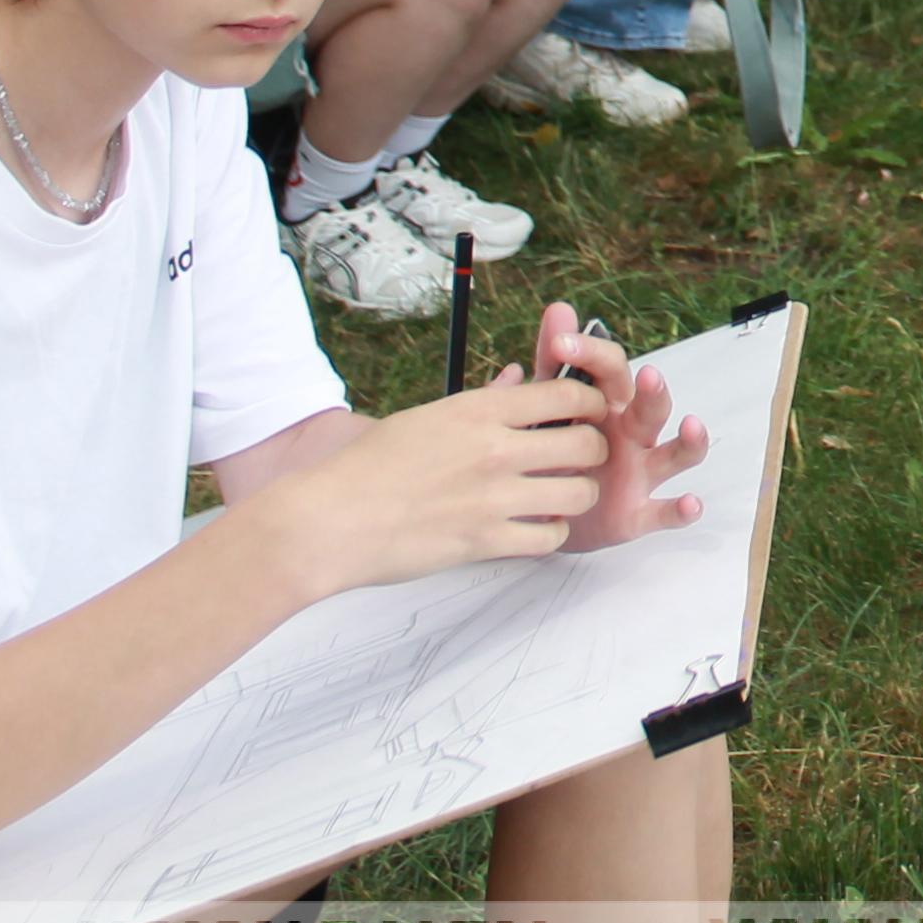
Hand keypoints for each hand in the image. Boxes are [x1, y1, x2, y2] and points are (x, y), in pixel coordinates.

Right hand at [249, 379, 616, 596]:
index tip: (590, 413)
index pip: (567, 393)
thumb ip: (484, 402)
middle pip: (587, 443)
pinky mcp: (486, 541)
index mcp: (478, 411)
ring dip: (576, 495)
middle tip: (577, 460)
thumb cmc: (367, 468)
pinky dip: (550, 534)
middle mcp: (495, 449)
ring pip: (579, 492)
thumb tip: (519, 380)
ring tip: (558, 496)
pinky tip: (534, 528)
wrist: (330, 521)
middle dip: (591, 451)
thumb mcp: (425, 418)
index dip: (592, 403)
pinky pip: (550, 537)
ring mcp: (494, 497)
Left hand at [523, 304, 710, 552]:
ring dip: (689, 440)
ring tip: (692, 426)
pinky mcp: (638, 513)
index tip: (560, 344)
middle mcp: (633, 433)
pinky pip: (664, 511)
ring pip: (675, 454)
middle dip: (655, 392)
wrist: (547, 510)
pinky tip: (690, 503)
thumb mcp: (549, 405)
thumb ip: (554, 361)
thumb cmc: (556, 447)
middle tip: (650, 375)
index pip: (611, 369)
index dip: (590, 352)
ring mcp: (641, 472)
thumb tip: (558, 308)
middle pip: (653, 406)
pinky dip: (681, 509)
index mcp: (609, 403)